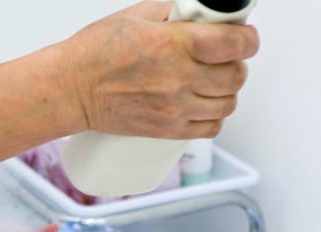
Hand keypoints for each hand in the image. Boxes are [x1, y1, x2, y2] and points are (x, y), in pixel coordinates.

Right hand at [59, 1, 258, 138]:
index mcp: (172, 44)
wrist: (72, 90)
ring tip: (211, 81)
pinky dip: (213, 116)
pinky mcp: (169, 130)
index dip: (247, 38)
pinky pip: (211, 128)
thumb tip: (204, 9)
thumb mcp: (137, 16)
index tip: (244, 36)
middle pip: (236, 76)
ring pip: (227, 103)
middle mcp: (177, 79)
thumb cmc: (97, 52)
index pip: (234, 43)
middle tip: (223, 57)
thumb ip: (175, 11)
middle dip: (235, 63)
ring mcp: (175, 108)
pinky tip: (203, 104)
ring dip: (226, 91)